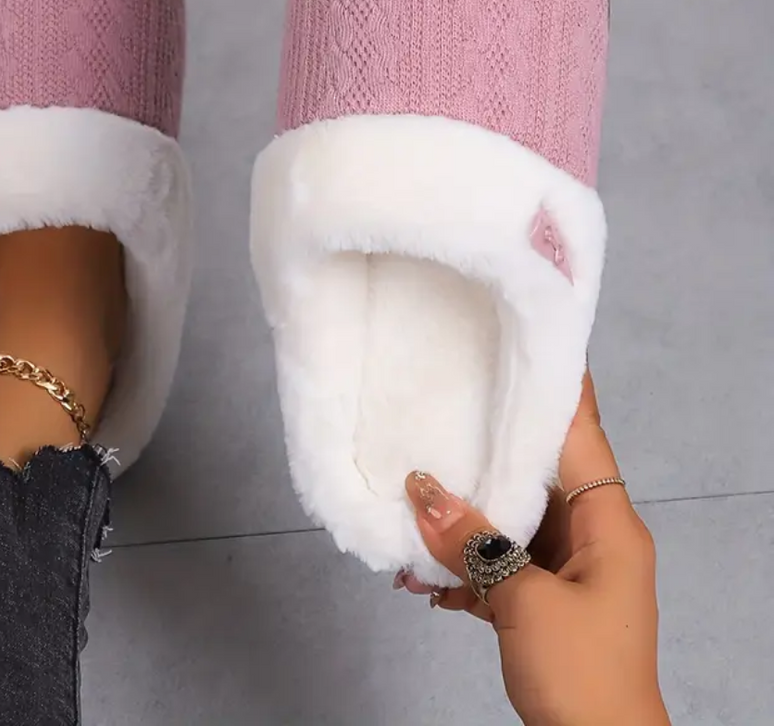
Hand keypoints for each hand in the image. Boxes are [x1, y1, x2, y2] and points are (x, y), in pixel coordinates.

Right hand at [399, 371, 669, 725]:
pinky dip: (461, 570)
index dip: (556, 389)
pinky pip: (497, 568)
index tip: (523, 343)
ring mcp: (566, 573)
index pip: (581, 436)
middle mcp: (591, 538)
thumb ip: (472, 544)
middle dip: (485, 453)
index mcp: (608, 524)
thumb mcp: (524, 603)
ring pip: (509, 524)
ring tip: (410, 504)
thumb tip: (420, 492)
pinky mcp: (542, 605)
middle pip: (535, 475)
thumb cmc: (584, 674)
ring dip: (461, 523)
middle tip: (441, 412)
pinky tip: (418, 577)